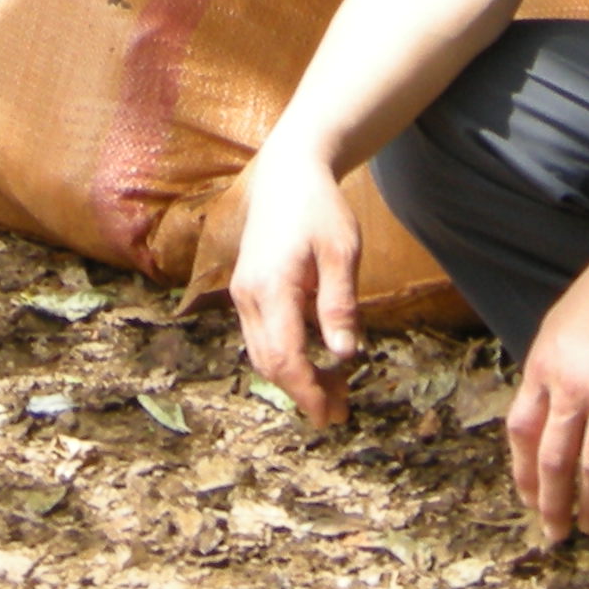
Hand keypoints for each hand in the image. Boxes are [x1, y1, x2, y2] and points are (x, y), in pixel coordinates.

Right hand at [224, 154, 367, 429]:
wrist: (288, 173)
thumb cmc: (319, 207)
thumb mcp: (341, 251)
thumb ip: (340, 303)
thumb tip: (345, 354)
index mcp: (271, 287)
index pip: (285, 357)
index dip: (307, 392)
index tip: (332, 415)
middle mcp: (248, 295)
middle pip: (269, 363)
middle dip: (302, 392)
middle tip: (340, 411)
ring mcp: (243, 293)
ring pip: (262, 353)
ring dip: (294, 377)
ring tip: (334, 390)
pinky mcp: (247, 290)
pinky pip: (262, 336)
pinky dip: (286, 356)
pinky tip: (316, 357)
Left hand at [503, 231, 588, 543]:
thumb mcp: (556, 329)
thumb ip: (547, 375)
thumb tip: (544, 419)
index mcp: (543, 369)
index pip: (522, 433)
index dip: (523, 472)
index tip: (528, 498)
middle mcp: (572, 389)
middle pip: (554, 460)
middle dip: (552, 504)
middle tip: (555, 534)